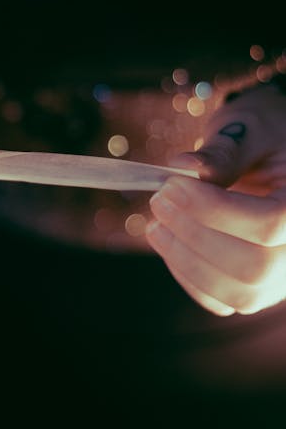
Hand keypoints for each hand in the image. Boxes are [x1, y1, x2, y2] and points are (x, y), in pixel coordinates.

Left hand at [146, 81, 285, 315]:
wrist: (270, 152)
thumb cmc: (263, 134)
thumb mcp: (248, 128)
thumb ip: (222, 151)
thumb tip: (182, 167)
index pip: (268, 224)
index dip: (213, 209)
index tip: (171, 185)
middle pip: (253, 267)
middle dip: (195, 235)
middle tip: (158, 199)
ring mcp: (282, 275)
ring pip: (238, 292)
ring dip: (186, 260)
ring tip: (155, 223)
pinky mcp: (258, 286)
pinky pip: (222, 300)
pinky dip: (188, 275)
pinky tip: (167, 240)